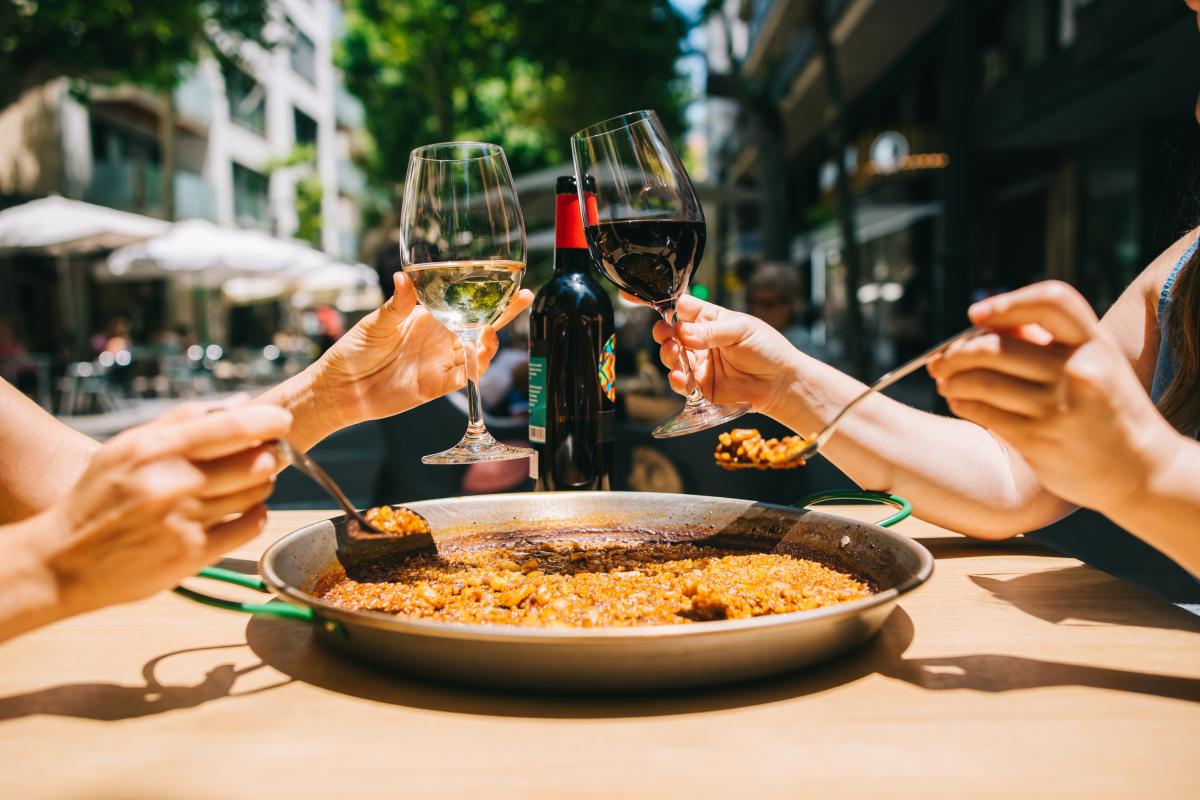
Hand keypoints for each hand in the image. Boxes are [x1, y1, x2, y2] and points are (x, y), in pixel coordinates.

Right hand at [22, 400, 290, 619]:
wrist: (61, 562)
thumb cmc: (97, 498)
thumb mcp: (126, 447)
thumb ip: (183, 420)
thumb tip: (240, 402)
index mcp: (155, 449)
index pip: (233, 427)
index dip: (269, 421)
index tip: (282, 420)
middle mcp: (172, 483)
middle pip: (256, 461)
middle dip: (268, 455)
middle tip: (263, 455)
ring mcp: (184, 521)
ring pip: (257, 493)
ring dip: (260, 485)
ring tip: (243, 484)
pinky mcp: (192, 554)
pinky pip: (250, 526)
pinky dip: (255, 515)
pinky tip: (241, 511)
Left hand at [270, 271, 532, 447]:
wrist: (342, 388)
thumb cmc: (354, 350)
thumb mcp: (375, 323)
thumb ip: (396, 304)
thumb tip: (403, 278)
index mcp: (427, 317)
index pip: (463, 302)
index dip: (486, 293)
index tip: (506, 280)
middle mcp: (439, 337)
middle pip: (480, 325)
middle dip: (503, 313)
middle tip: (521, 299)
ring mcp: (441, 361)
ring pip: (477, 351)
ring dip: (490, 342)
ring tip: (491, 332)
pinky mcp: (437, 385)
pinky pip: (465, 377)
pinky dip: (476, 368)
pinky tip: (479, 357)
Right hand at [650, 295, 802, 418]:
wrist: (781, 383)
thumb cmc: (766, 349)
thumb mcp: (741, 330)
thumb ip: (710, 331)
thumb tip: (681, 331)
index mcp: (710, 320)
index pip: (682, 308)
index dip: (667, 307)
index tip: (657, 308)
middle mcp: (700, 341)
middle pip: (671, 334)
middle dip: (664, 334)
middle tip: (666, 336)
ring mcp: (700, 364)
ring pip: (673, 358)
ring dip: (669, 356)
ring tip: (674, 354)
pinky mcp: (701, 386)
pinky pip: (682, 383)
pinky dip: (677, 380)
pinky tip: (680, 377)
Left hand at [928, 280, 1181, 513]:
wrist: (1139, 470)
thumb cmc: (1104, 407)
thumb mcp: (1093, 364)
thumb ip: (1048, 342)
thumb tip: (982, 323)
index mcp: (1095, 344)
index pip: (1052, 302)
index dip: (1008, 302)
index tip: (976, 314)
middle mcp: (1078, 372)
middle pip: (996, 346)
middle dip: (956, 351)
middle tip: (941, 359)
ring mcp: (1058, 408)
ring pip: (981, 381)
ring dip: (951, 379)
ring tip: (945, 381)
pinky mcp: (1039, 440)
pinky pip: (982, 412)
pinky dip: (961, 403)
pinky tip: (959, 401)